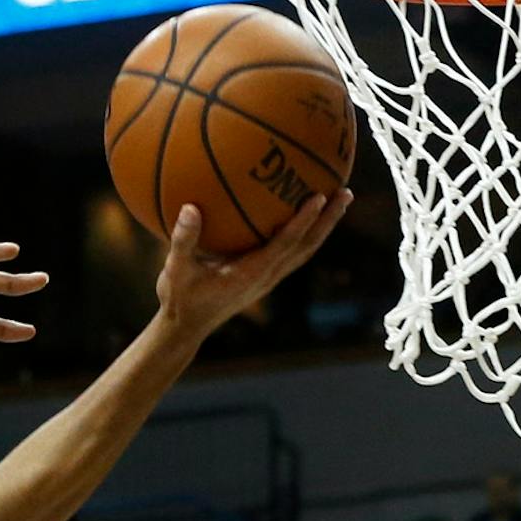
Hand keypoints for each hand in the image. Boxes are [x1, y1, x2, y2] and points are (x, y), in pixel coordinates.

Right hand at [154, 191, 350, 340]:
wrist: (186, 327)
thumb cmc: (180, 299)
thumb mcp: (175, 270)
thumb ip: (184, 240)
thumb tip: (190, 207)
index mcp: (249, 274)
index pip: (284, 244)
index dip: (303, 221)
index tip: (318, 197)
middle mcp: (266, 276)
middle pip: (306, 246)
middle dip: (327, 220)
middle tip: (345, 193)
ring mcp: (269, 279)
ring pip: (305, 250)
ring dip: (324, 226)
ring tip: (339, 201)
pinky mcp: (265, 278)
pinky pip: (293, 252)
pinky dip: (306, 233)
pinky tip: (307, 216)